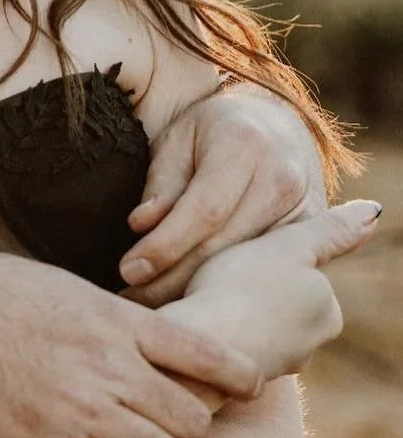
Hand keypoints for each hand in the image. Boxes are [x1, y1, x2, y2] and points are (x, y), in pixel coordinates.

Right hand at [0, 246, 262, 437]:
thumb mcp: (65, 290)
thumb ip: (114, 323)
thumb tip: (145, 345)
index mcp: (120, 322)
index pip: (210, 356)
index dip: (241, 378)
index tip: (251, 387)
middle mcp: (113, 368)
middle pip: (194, 419)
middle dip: (193, 425)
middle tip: (178, 424)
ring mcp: (85, 411)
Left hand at [120, 85, 324, 296]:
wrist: (277, 128)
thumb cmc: (212, 133)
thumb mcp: (178, 140)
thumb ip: (162, 183)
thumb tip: (140, 225)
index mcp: (244, 145)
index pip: (204, 210)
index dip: (165, 245)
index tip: (129, 269)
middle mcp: (282, 179)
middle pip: (223, 246)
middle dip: (172, 279)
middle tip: (131, 300)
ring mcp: (304, 212)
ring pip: (244, 268)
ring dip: (196, 293)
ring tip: (153, 309)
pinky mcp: (309, 238)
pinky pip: (264, 272)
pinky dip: (227, 290)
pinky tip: (194, 304)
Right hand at [157, 199, 380, 378]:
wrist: (197, 346)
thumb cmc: (239, 288)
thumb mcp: (288, 246)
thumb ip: (328, 231)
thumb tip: (374, 210)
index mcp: (328, 313)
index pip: (301, 273)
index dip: (267, 256)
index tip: (241, 254)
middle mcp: (310, 348)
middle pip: (279, 301)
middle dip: (252, 288)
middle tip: (220, 274)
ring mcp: (274, 367)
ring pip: (254, 325)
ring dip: (233, 311)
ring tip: (202, 296)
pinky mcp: (239, 381)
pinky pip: (231, 345)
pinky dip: (218, 332)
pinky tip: (196, 321)